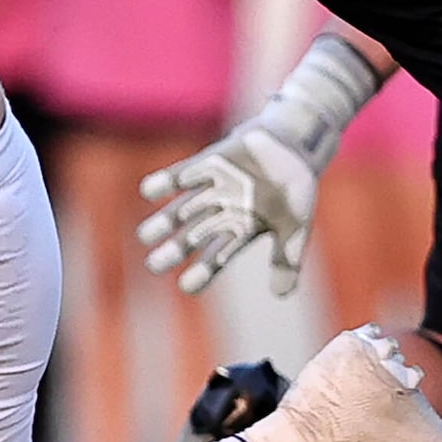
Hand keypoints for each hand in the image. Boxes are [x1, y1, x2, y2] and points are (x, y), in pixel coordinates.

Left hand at [136, 123, 317, 295]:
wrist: (295, 145)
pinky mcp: (209, 163)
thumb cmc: (294, 189)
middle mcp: (222, 212)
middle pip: (193, 236)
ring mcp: (214, 188)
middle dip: (175, 250)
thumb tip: (281, 295)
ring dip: (165, 221)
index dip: (203, 272)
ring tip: (145, 236)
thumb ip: (287, 259)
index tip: (187, 288)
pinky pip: (184, 173)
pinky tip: (149, 192)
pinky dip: (168, 182)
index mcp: (242, 230)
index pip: (219, 257)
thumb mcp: (296, 226)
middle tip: (154, 266)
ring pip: (183, 208)